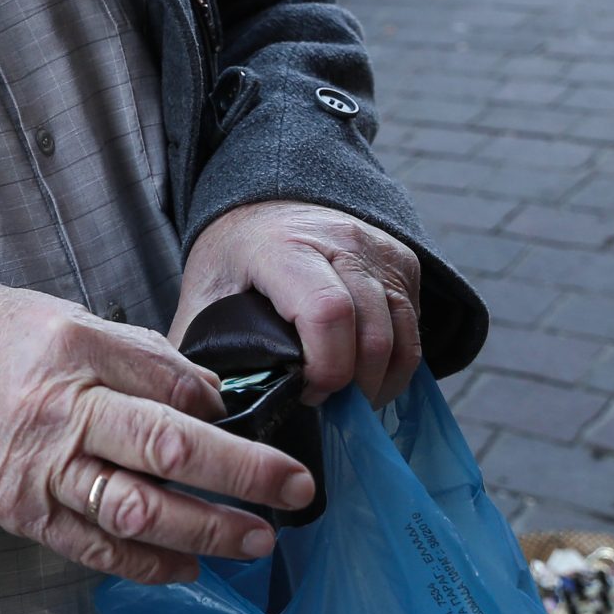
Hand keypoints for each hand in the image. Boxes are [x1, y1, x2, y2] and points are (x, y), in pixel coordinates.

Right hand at [0, 282, 315, 585]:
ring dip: (205, 528)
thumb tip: (207, 394)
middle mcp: (60, 412)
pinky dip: (148, 562)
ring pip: (135, 508)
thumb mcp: (65, 317)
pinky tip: (192, 564)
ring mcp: (41, 469)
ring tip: (256, 537)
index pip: (165, 381)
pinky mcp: (25, 512)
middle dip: (240, 472)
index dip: (217, 406)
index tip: (251, 418)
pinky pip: (95, 546)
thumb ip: (138, 354)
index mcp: (73, 351)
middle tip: (295, 487)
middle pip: (164, 446)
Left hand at [171, 201, 422, 407]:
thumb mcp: (204, 293)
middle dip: (353, 386)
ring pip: (400, 337)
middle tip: (323, 401)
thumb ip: (199, 347)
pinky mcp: (403, 262)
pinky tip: (365, 375)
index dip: (325, 367)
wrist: (268, 206)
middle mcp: (341, 242)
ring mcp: (378, 250)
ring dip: (378, 382)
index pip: (327, 313)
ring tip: (345, 397)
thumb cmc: (235, 258)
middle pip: (371, 335)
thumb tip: (198, 408)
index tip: (305, 392)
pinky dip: (395, 363)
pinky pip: (414, 329)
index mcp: (284, 248)